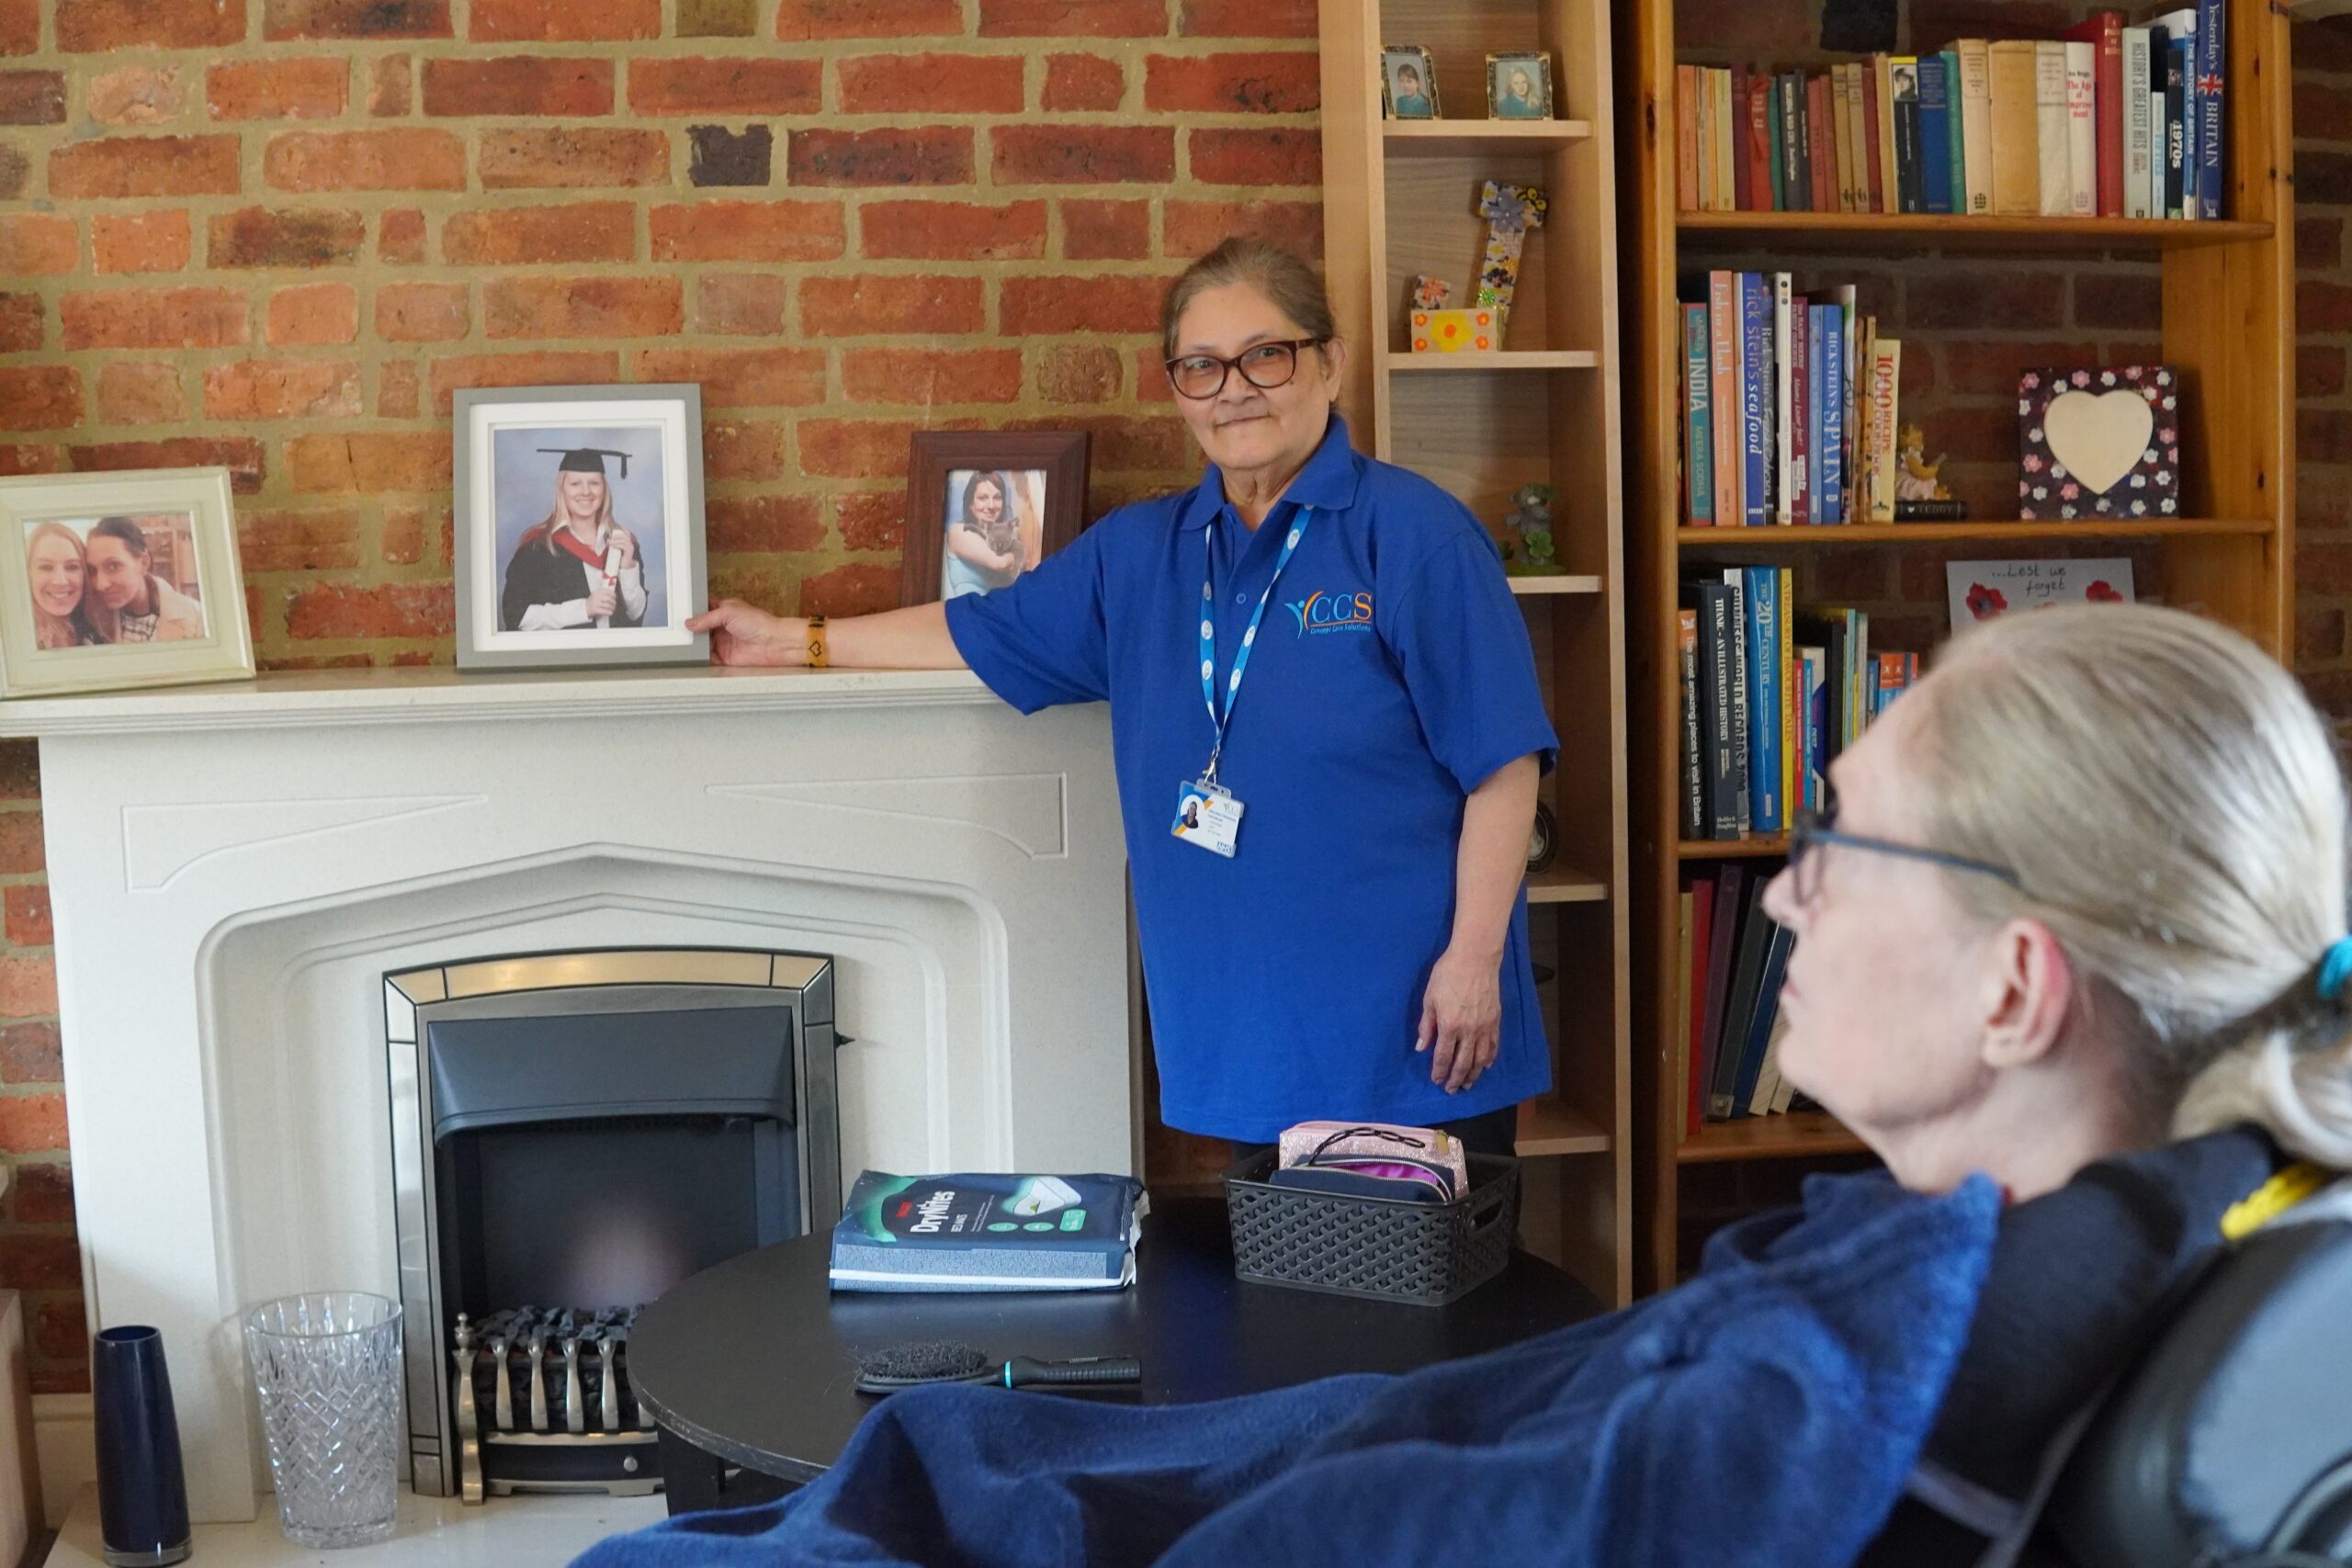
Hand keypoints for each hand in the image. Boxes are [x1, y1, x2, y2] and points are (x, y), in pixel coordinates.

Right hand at [585, 583, 618, 619]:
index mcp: (597, 592)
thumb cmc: (592, 602)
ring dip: (612, 608)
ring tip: (612, 609)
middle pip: (609, 599)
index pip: (608, 591)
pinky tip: (610, 613)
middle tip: (614, 605)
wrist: (584, 608)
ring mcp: (595, 603)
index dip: (613, 595)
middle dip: (614, 602)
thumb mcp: (596, 595)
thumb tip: (614, 595)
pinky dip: (609, 612)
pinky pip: (605, 611)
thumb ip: (603, 594)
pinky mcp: (595, 610)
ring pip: (608, 605)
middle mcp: (596, 596)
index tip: (615, 597)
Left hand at [607, 527, 636, 568]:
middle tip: (609, 537)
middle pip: (625, 535)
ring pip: (624, 540)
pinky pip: (623, 545)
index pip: (626, 532)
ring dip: (615, 540)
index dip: (621, 528)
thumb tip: (607, 539)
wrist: (624, 566)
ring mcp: (630, 547)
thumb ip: (614, 543)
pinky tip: (612, 545)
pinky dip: (617, 544)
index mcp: (628, 542)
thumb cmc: (619, 557)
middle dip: (616, 535)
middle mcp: (630, 543)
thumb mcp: (616, 548)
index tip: (613, 528)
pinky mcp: (629, 552)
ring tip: (609, 542)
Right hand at [686, 599, 805, 666]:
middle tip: (674, 629)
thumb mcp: (729, 612)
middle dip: (690, 629)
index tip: (678, 613)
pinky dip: (699, 657)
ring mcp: (723, 641)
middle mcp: (723, 626)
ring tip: (677, 642)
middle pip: (701, 627)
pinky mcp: (724, 657)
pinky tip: (689, 655)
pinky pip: (708, 657)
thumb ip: (707, 618)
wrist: (773, 644)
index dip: (693, 611)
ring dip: (693, 643)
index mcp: (725, 610)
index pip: (704, 609)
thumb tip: (690, 623)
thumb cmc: (758, 623)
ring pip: (702, 643)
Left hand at [1416, 945, 1501, 1093]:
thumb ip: (1426, 1025)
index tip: (1435, 1080)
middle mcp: (1469, 1031)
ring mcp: (1485, 1027)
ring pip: (1480, 1058)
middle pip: (1463, 1063)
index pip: (1443, 1056)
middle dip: (1456, 1079)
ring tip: (1468, 1084)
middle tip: (1451, 1090)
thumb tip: (1421, 1047)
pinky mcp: (1496, 1020)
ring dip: (1474, 1074)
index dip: (1438, 1071)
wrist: (1475, 959)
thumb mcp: (1429, 998)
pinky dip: (1489, 1058)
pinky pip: (1493, 1045)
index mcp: (1449, 1026)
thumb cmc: (1447, 975)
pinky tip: (1486, 1066)